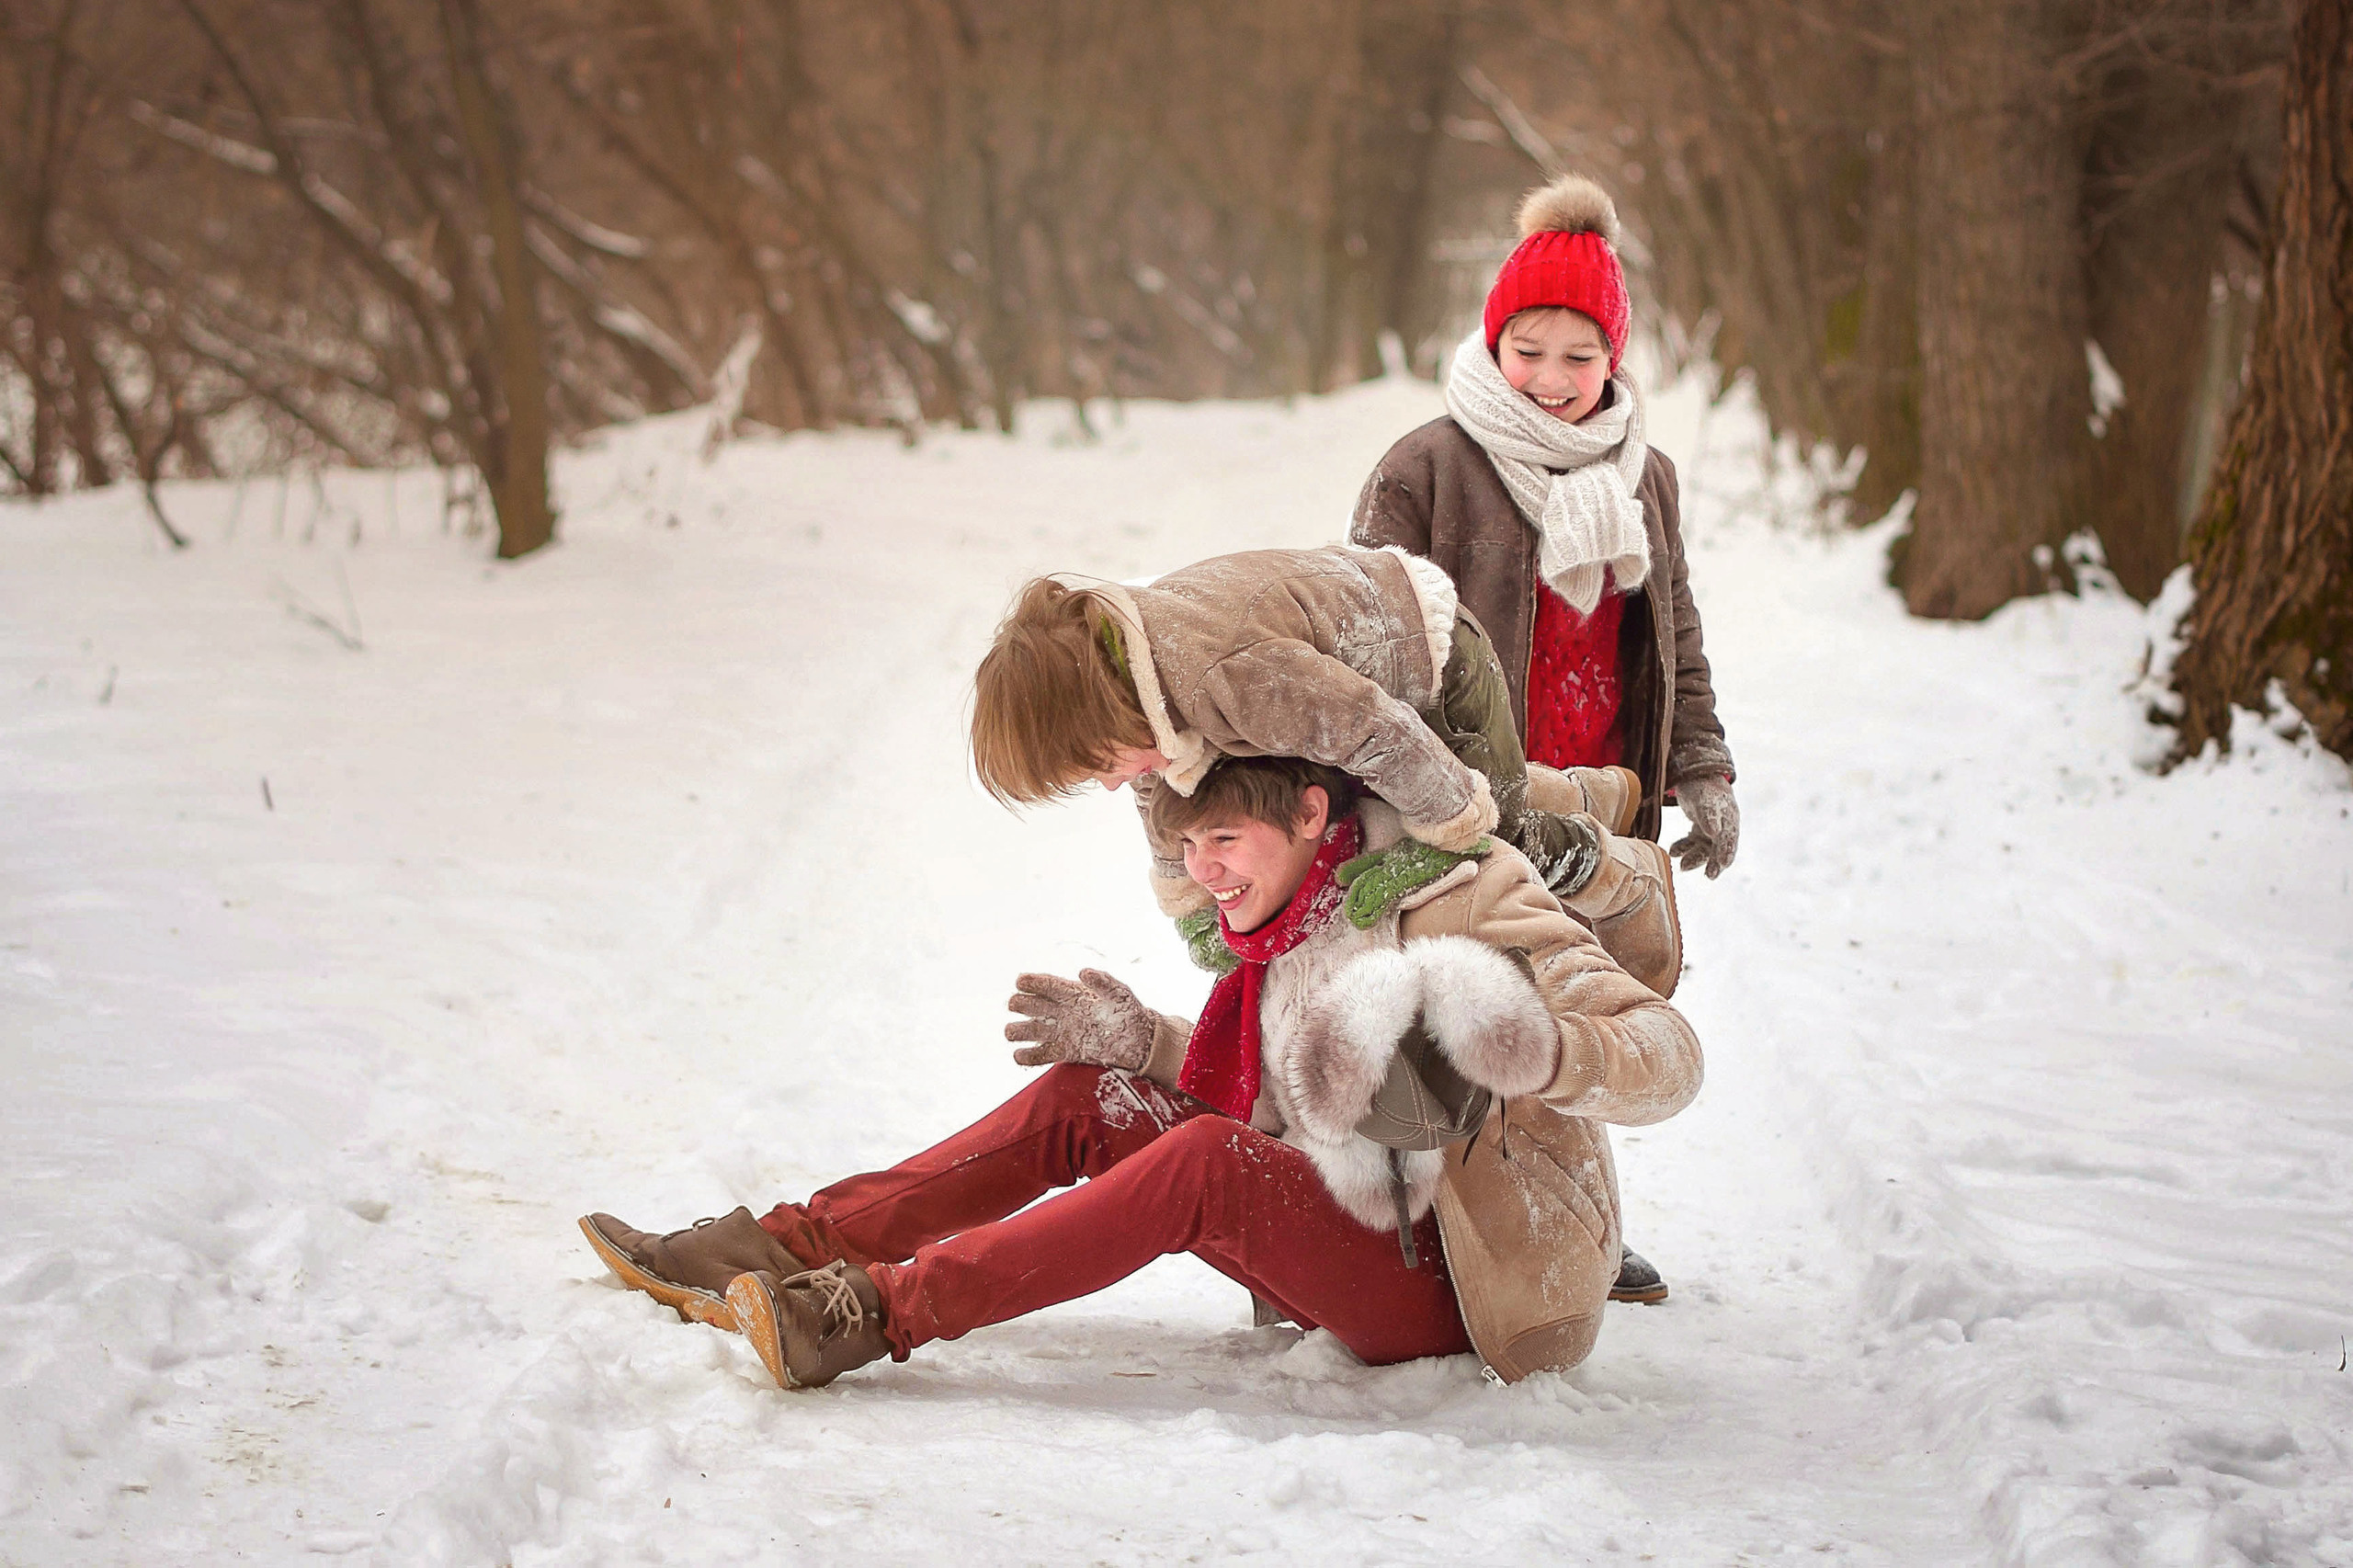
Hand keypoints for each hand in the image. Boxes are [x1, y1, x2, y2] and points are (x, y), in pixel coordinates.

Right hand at [1004, 969, 1153, 1069]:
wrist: (1138, 1041)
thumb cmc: (1129, 1011)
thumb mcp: (1119, 992)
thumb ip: (1103, 981)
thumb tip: (1083, 971)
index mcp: (1070, 993)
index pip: (1044, 984)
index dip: (1030, 982)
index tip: (1020, 981)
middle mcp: (1060, 1011)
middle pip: (1029, 1005)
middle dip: (1019, 1004)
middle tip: (1017, 1006)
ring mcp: (1060, 1032)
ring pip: (1028, 1029)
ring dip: (1016, 1030)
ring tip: (1012, 1032)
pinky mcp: (1063, 1052)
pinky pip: (1039, 1055)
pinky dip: (1026, 1056)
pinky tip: (1021, 1055)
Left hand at [1668, 775, 1738, 877]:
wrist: (1695, 777)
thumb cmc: (1701, 786)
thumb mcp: (1704, 798)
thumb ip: (1708, 815)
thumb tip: (1715, 833)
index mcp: (1729, 816)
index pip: (1730, 837)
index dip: (1727, 851)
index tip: (1723, 864)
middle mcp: (1723, 824)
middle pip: (1720, 847)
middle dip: (1715, 862)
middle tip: (1710, 875)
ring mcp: (1712, 828)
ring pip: (1706, 848)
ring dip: (1695, 857)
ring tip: (1682, 866)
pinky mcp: (1701, 830)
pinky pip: (1694, 843)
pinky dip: (1684, 848)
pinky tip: (1674, 851)